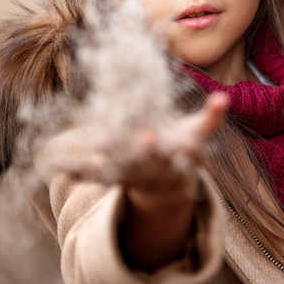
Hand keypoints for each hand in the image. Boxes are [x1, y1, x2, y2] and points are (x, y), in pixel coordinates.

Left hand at [37, 93, 228, 270]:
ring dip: (106, 162)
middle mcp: (152, 170)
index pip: (176, 155)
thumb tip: (224, 98)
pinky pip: (92, 176)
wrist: (164, 185)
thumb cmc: (182, 148)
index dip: (175, 150)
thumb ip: (212, 117)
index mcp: (175, 158)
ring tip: (96, 148)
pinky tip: (58, 164)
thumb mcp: (198, 134)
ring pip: (118, 170)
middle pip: (148, 163)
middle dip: (144, 152)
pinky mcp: (111, 177)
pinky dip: (77, 171)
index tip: (168, 140)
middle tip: (141, 138)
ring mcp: (130, 174)